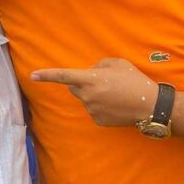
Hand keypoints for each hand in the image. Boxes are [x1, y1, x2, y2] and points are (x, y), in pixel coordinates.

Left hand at [31, 58, 158, 126]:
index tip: (33, 75)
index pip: (64, 76)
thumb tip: (91, 71)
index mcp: (91, 79)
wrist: (150, 106)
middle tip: (104, 82)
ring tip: (115, 94)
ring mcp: (91, 110)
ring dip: (94, 95)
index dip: (47, 75)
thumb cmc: (135, 81)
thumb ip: (100, 65)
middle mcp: (87, 96)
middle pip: (74, 87)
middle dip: (82, 83)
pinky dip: (101, 106)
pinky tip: (116, 105)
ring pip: (85, 99)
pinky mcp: (97, 120)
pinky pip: (93, 110)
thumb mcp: (118, 64)